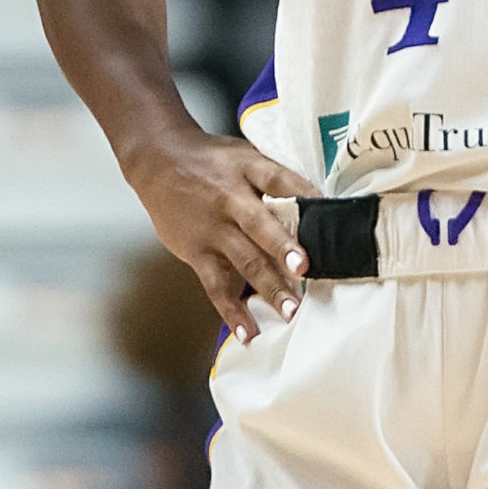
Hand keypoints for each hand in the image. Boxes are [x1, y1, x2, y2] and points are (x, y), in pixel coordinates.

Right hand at [125, 129, 314, 338]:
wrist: (157, 160)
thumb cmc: (210, 162)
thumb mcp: (244, 156)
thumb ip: (275, 181)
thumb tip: (319, 210)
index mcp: (248, 169)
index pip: (280, 180)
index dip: (305, 196)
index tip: (330, 214)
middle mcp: (230, 199)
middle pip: (259, 224)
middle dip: (282, 247)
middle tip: (305, 269)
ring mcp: (213, 228)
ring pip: (242, 260)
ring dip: (267, 286)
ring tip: (289, 311)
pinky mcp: (196, 252)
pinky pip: (215, 285)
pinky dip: (231, 311)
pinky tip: (247, 332)